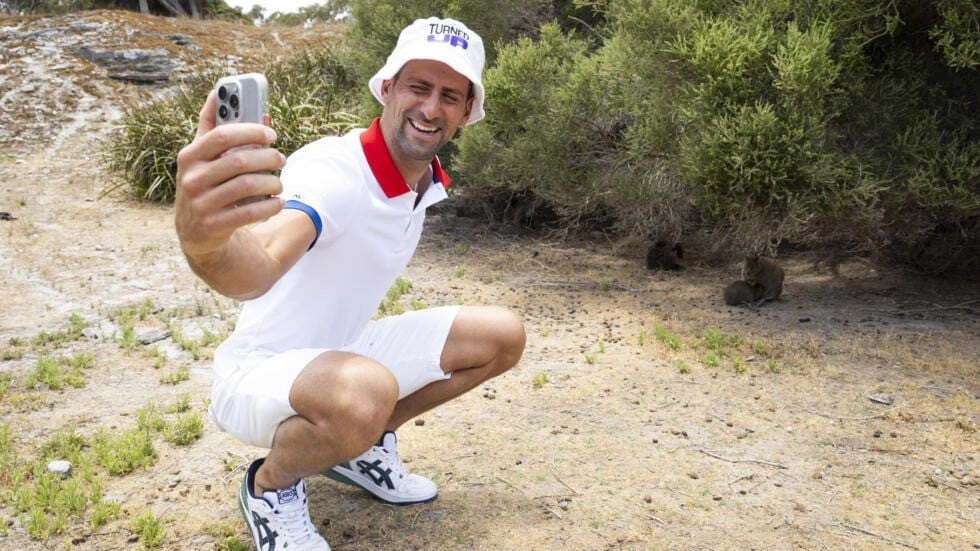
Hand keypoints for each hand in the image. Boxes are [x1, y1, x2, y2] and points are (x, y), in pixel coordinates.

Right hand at [175, 90, 286, 260]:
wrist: (195, 233)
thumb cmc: (205, 185)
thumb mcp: (202, 159)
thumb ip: (214, 129)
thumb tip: (227, 96)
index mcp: (189, 156)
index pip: (221, 135)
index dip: (250, 131)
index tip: (271, 133)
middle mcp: (191, 179)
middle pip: (239, 161)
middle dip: (268, 158)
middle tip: (281, 158)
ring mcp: (200, 204)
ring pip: (247, 186)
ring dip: (272, 182)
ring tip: (279, 183)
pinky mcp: (213, 226)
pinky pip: (250, 212)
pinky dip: (270, 205)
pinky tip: (277, 202)